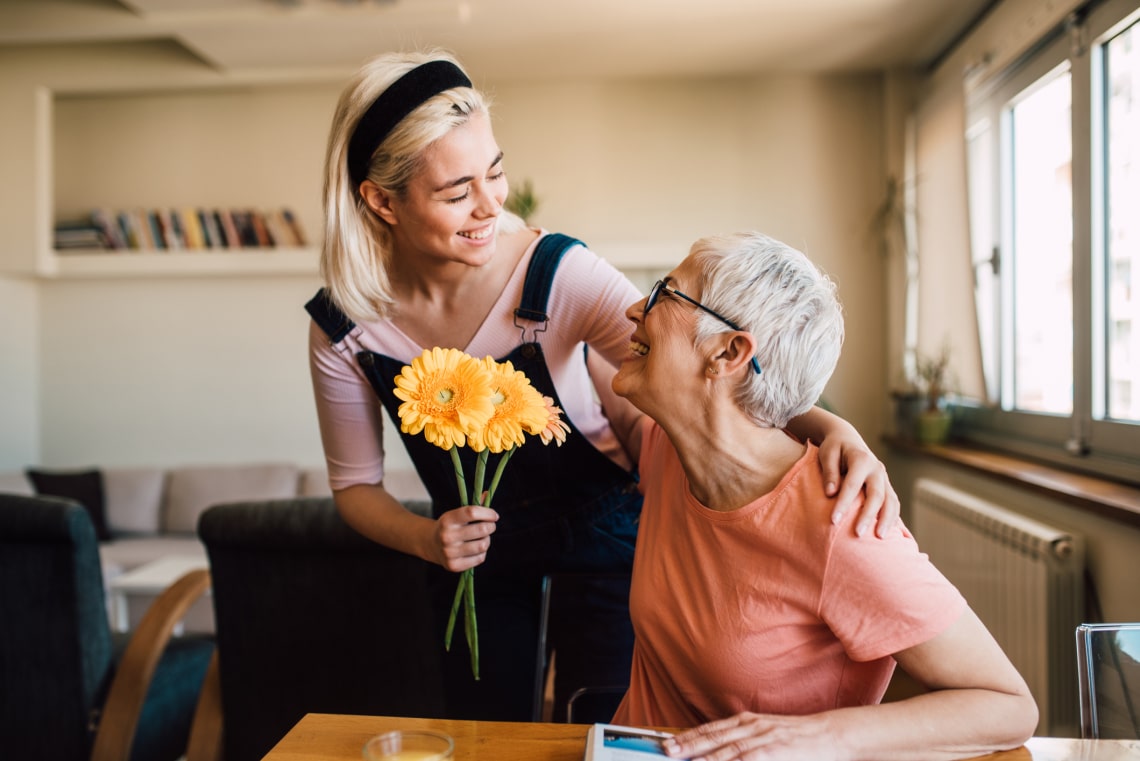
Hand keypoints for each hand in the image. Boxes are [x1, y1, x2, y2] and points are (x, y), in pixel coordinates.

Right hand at [432, 504, 497, 571]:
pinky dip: (482, 553)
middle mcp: (447, 536)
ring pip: (483, 545)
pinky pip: (480, 558)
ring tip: (482, 538)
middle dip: (491, 527)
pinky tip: (475, 549)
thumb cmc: (450, 526)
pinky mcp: (453, 566)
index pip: (472, 512)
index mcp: (447, 520)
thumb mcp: (457, 514)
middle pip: (482, 529)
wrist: (431, 544)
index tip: (494, 516)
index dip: (488, 513)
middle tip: (490, 526)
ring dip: (487, 540)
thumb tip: (488, 493)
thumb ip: (474, 506)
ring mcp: (449, 552)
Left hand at [662, 712, 840, 760]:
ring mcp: (764, 740)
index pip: (714, 729)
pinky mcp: (774, 752)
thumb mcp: (769, 733)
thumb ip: (746, 740)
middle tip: (667, 751)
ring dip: (705, 757)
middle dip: (689, 745)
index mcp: (750, 722)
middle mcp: (753, 727)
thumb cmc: (799, 738)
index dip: (691, 736)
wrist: (831, 734)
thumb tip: (724, 751)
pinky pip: (747, 760)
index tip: (672, 742)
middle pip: (715, 737)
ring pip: (728, 750)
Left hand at [817, 434, 898, 537]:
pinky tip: (889, 532)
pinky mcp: (887, 486)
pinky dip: (893, 518)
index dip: (844, 503)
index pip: (852, 484)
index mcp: (861, 459)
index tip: (833, 520)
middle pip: (877, 495)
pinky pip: (894, 503)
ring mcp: (884, 478)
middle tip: (858, 534)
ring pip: (891, 501)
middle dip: (868, 515)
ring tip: (880, 538)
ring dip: (887, 520)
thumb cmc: (834, 448)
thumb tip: (831, 493)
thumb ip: (830, 472)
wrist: (847, 439)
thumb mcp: (827, 454)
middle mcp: (877, 469)